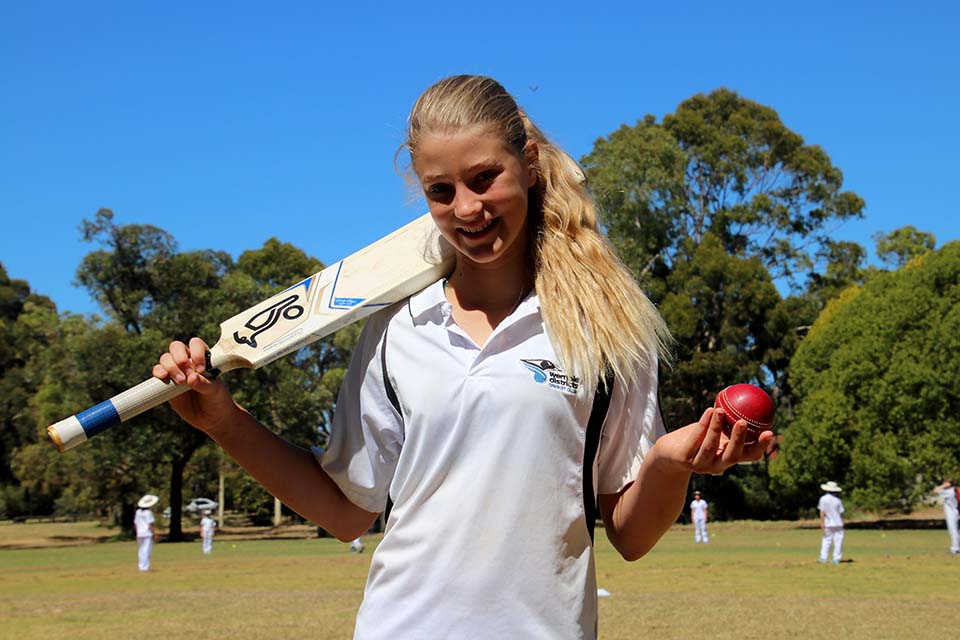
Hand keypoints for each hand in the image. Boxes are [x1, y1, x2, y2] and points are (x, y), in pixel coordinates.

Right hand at [152, 337, 237, 433]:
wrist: (211, 417)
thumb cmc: (217, 399)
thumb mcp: (214, 391)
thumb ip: (204, 384)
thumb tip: (191, 377)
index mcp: (204, 357)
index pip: (196, 344)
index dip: (196, 353)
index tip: (201, 370)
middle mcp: (188, 361)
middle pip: (176, 347)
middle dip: (180, 358)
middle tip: (187, 374)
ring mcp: (176, 370)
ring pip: (166, 358)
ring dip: (170, 366)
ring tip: (180, 382)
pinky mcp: (166, 383)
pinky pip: (158, 371)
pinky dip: (158, 371)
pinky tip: (163, 377)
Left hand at [651, 407, 772, 475]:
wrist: (670, 453)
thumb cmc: (698, 437)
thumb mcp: (716, 430)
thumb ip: (730, 421)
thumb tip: (749, 398)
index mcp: (729, 457)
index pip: (749, 455)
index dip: (761, 446)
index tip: (770, 432)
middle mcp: (717, 464)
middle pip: (732, 455)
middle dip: (739, 439)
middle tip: (744, 421)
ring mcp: (700, 464)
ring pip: (710, 447)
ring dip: (716, 428)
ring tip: (720, 410)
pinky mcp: (684, 459)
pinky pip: (694, 440)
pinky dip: (703, 425)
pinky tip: (709, 411)